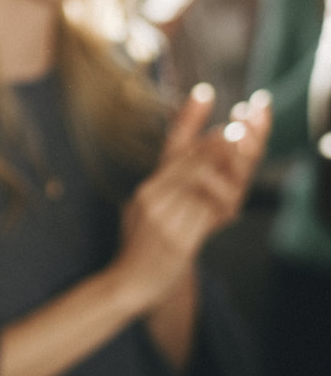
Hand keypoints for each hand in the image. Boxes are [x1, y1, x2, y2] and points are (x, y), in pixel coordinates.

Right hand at [114, 84, 270, 307]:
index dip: (190, 117)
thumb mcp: (147, 209)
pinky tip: (232, 203)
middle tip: (245, 125)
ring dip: (228, 168)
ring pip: (202, 182)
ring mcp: (163, 216)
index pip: (170, 145)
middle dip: (222, 141)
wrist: (130, 283)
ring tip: (245, 156)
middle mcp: (151, 195)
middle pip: (192, 159)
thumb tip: (200, 162)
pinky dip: (224, 203)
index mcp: (147, 187)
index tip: (206, 92)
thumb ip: (170, 188)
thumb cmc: (143, 246)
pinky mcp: (177, 238)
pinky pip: (206, 213)